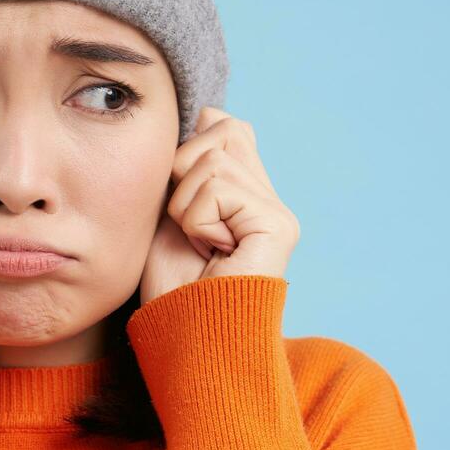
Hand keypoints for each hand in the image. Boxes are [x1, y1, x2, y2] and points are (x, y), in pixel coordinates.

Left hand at [138, 106, 299, 304]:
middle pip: (218, 131)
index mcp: (245, 191)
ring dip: (184, 206)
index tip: (180, 203)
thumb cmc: (171, 285)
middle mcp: (267, 197)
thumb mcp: (171, 209)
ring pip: (211, 160)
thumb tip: (210, 111)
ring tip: (198, 244)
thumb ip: (192, 166)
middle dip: (182, 176)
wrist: (185, 337)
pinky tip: (212, 252)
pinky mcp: (278, 225)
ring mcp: (276, 211)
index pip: (222, 126)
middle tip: (189, 228)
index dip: (189, 149)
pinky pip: (218, 190)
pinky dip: (197, 221)